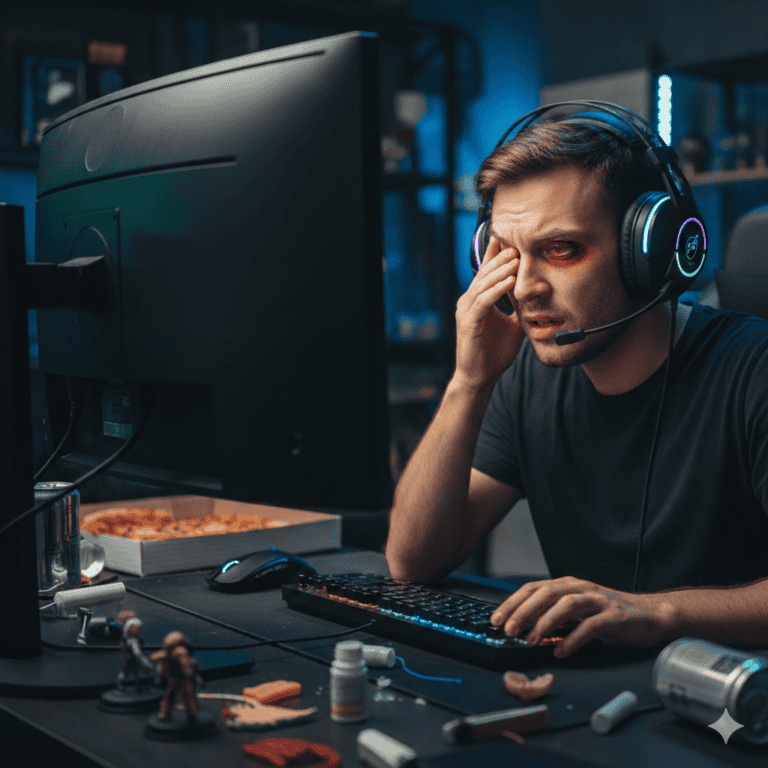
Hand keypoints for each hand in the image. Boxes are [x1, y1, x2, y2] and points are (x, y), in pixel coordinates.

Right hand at [455, 236, 524, 388]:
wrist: (481, 378)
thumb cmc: (494, 354)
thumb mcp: (512, 326)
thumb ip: (517, 310)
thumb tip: (534, 297)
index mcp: (477, 302)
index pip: (485, 274)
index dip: (494, 256)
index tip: (508, 241)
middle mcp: (468, 303)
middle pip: (483, 274)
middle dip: (500, 258)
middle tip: (516, 244)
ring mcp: (466, 312)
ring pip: (483, 285)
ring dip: (500, 271)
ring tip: (516, 258)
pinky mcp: (469, 323)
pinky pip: (484, 302)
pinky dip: (497, 290)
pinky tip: (510, 281)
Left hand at [490, 576, 674, 657]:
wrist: (649, 614)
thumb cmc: (608, 613)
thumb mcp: (577, 608)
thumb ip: (554, 612)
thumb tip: (523, 626)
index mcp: (567, 584)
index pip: (533, 588)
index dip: (513, 602)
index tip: (496, 619)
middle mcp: (581, 588)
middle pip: (546, 593)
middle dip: (524, 611)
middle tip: (509, 630)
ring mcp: (598, 600)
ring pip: (567, 605)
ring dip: (545, 622)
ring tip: (531, 640)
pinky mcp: (614, 616)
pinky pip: (591, 626)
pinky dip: (573, 638)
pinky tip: (561, 650)